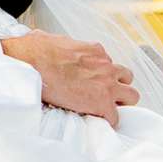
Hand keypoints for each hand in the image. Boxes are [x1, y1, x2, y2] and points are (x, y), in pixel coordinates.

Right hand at [2, 31, 137, 125]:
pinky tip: (97, 122)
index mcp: (94, 50)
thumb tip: (47, 43)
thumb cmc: (35, 51)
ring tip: (105, 110)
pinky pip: (114, 117)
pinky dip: (107, 121)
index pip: (108, 63)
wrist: (31, 64)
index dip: (101, 75)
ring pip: (131, 96)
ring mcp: (107, 83)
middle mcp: (105, 64)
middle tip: (104, 95)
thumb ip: (59, 44)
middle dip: (118, 87)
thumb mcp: (52, 39)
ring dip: (119, 103)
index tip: (92, 82)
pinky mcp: (102, 101)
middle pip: (126, 77)